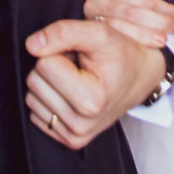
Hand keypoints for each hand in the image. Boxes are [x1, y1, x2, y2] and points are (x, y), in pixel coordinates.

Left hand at [25, 19, 166, 150]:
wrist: (142, 78)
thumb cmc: (123, 54)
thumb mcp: (100, 33)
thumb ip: (64, 32)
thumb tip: (31, 44)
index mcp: (90, 100)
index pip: (44, 64)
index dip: (61, 51)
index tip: (83, 56)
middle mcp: (81, 124)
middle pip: (34, 81)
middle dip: (54, 66)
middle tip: (81, 67)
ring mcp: (74, 136)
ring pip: (31, 96)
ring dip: (52, 82)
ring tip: (79, 79)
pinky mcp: (69, 140)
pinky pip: (35, 112)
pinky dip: (51, 98)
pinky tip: (74, 94)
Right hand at [85, 0, 173, 48]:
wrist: (99, 2)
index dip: (163, 8)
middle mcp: (94, 4)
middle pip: (132, 15)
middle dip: (159, 22)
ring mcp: (91, 23)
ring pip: (123, 31)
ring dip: (148, 36)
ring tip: (165, 39)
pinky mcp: (93, 38)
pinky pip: (116, 45)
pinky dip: (136, 46)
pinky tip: (150, 48)